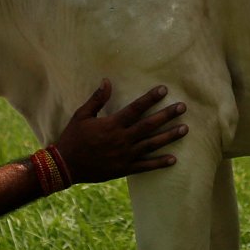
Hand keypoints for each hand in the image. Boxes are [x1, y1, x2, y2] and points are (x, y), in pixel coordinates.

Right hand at [52, 81, 186, 183]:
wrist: (65, 165)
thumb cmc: (73, 138)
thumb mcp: (81, 115)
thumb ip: (97, 99)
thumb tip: (107, 80)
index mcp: (112, 125)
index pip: (136, 108)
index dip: (150, 98)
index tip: (164, 89)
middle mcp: (121, 139)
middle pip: (149, 125)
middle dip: (167, 115)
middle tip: (182, 107)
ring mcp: (124, 155)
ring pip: (151, 145)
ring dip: (169, 137)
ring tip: (184, 129)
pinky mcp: (124, 169)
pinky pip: (145, 166)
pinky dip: (159, 163)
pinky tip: (173, 159)